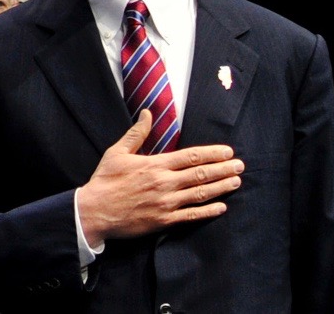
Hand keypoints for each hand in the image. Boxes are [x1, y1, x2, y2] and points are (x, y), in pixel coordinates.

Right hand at [77, 110, 243, 244]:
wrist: (92, 212)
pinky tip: (221, 207)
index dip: (212, 154)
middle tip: (240, 166)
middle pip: (200, 174)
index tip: (228, 152)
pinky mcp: (162, 221)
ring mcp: (165, 203)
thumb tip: (147, 113)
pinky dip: (207, 211)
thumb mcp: (117, 152)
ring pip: (199, 194)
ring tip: (236, 182)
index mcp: (155, 165)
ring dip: (220, 188)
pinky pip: (190, 216)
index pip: (191, 157)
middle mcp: (164, 183)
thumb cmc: (105, 181)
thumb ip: (136, 133)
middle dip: (223, 169)